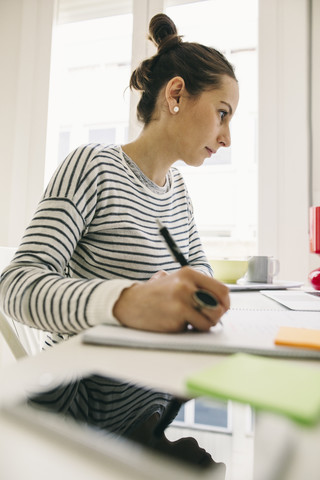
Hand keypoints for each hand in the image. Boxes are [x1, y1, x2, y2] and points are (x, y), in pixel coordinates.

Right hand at [113, 266, 229, 331]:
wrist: (129, 302)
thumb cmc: (154, 294)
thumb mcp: (175, 280)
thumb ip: (196, 286)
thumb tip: (221, 300)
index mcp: (189, 274)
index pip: (222, 290)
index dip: (225, 303)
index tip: (221, 309)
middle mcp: (187, 285)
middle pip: (219, 307)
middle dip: (216, 316)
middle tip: (207, 318)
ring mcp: (182, 301)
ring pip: (210, 320)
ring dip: (204, 324)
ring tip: (191, 320)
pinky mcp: (176, 317)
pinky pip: (195, 328)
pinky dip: (190, 328)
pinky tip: (177, 322)